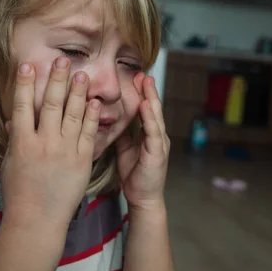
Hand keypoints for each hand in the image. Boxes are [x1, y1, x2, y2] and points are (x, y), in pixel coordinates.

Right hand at [1, 57, 100, 228]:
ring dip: (78, 92)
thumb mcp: (10, 164)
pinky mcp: (82, 160)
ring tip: (82, 74)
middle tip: (62, 60)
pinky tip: (95, 102)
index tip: (27, 64)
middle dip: (56, 79)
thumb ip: (13, 140)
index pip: (22, 106)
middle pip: (50, 103)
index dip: (25, 83)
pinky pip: (89, 133)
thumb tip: (12, 120)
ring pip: (73, 114)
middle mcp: (44, 142)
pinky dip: (93, 117)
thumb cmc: (19, 194)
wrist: (38, 220)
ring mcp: (65, 150)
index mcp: (22, 142)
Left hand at [116, 73, 169, 211]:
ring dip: (151, 97)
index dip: (141, 92)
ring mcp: (159, 143)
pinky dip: (150, 118)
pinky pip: (153, 132)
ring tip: (146, 82)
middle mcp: (157, 136)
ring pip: (155, 115)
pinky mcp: (157, 153)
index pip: (145, 109)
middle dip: (147, 89)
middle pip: (152, 107)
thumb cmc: (135, 175)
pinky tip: (145, 106)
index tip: (134, 76)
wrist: (143, 198)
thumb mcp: (126, 149)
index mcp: (149, 134)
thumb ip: (123, 134)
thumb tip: (112, 119)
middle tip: (142, 71)